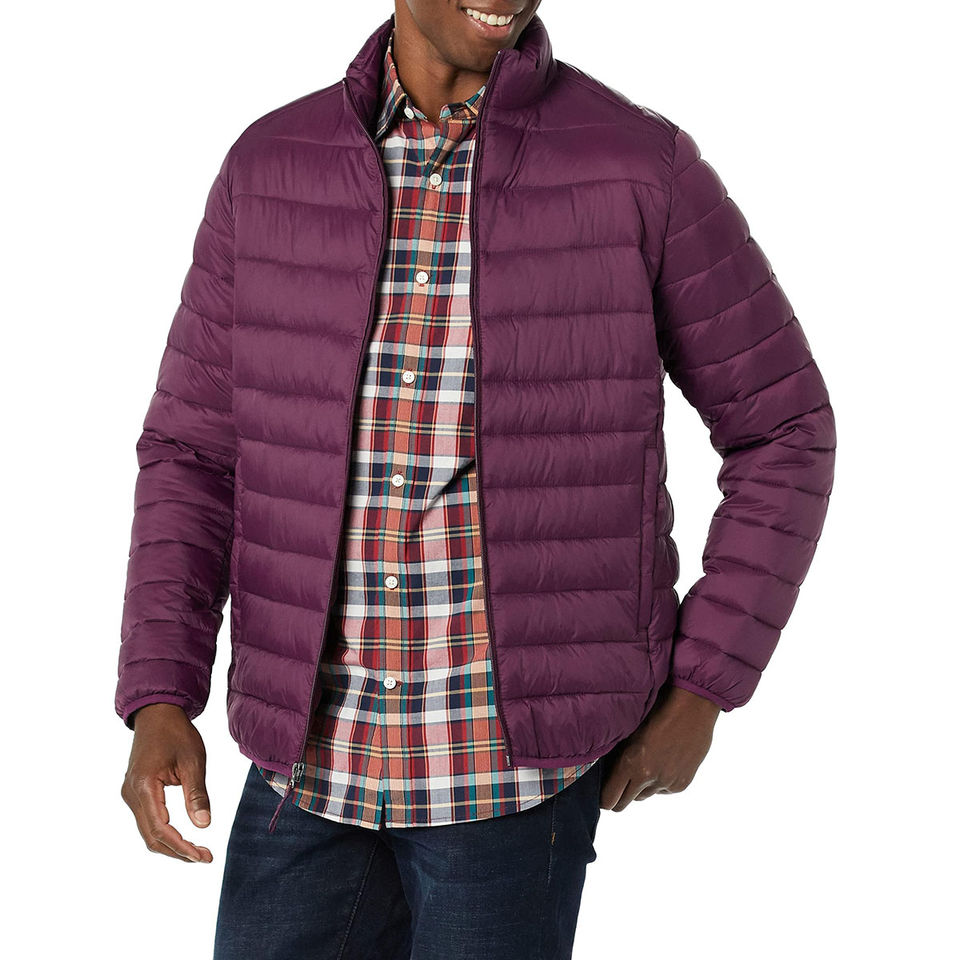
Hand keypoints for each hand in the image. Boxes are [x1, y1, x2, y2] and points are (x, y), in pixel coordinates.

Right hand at [120, 703, 212, 862]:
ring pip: (148, 832)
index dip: (182, 847)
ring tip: (197, 852)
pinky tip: (183, 838)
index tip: (203, 856)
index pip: (161, 829)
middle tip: (204, 858)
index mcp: (144, 786)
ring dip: (171, 845)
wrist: (157, 714)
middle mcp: (131, 794)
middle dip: (178, 851)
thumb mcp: (193, 761)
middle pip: (152, 837)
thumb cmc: (177, 734)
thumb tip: (203, 826)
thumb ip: (197, 794)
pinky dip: (164, 833)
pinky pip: (147, 821)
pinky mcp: (134, 793)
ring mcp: (130, 794)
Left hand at [600, 685, 720, 810]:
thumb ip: (618, 753)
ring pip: (644, 795)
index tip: (603, 790)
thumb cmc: (657, 709)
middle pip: (624, 803)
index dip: (604, 797)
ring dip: (641, 786)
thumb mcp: (630, 729)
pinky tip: (663, 761)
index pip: (609, 799)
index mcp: (630, 763)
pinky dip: (660, 781)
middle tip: (619, 782)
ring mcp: (666, 782)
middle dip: (619, 795)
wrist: (693, 707)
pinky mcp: (681, 784)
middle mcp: (648, 777)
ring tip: (645, 763)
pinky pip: (662, 790)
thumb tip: (606, 769)